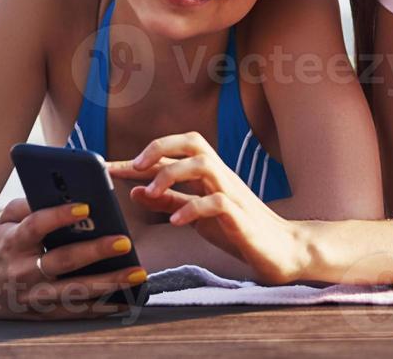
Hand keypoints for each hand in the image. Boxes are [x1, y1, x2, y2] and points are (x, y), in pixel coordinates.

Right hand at [0, 198, 146, 319]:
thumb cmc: (0, 243)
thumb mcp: (5, 219)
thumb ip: (30, 204)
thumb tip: (64, 194)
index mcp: (12, 242)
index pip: (37, 226)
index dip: (60, 216)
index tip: (86, 206)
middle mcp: (23, 271)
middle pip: (62, 261)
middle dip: (95, 251)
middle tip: (125, 241)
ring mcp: (34, 296)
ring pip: (74, 291)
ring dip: (108, 284)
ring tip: (137, 273)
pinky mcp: (42, 313)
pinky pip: (76, 312)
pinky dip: (102, 308)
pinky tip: (126, 301)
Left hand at [107, 131, 307, 283]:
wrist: (284, 251)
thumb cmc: (240, 230)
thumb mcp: (196, 215)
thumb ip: (169, 201)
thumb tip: (135, 190)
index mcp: (209, 176)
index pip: (174, 152)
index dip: (140, 157)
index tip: (108, 166)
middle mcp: (221, 177)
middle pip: (193, 142)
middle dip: (160, 148)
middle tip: (134, 167)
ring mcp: (233, 194)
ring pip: (204, 163)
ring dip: (173, 174)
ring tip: (151, 193)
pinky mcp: (242, 217)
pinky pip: (217, 202)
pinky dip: (192, 208)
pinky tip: (175, 221)